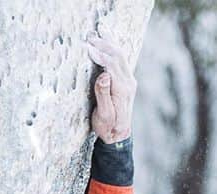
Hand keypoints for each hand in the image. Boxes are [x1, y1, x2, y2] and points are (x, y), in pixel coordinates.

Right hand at [86, 30, 135, 144]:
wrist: (118, 135)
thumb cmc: (107, 128)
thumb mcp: (103, 115)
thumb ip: (103, 95)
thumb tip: (104, 76)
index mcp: (122, 90)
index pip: (111, 65)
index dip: (99, 55)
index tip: (87, 48)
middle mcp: (128, 82)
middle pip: (117, 56)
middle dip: (103, 45)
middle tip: (89, 38)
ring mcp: (129, 80)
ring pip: (120, 55)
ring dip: (108, 43)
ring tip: (96, 35)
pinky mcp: (126, 80)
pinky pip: (120, 59)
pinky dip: (112, 48)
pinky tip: (106, 41)